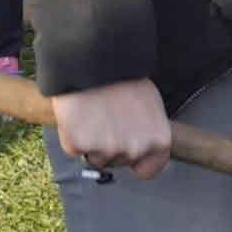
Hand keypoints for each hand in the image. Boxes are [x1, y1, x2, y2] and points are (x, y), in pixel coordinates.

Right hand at [53, 78, 173, 179]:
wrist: (96, 60)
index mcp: (158, 142)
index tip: (127, 145)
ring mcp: (105, 150)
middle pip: (118, 162)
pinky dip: (72, 135)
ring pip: (96, 158)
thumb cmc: (125, 79)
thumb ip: (148, 132)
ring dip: (92, 142)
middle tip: (107, 118)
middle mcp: (135, 150)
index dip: (136, 161)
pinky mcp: (78, 145)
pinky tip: (78, 115)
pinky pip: (73, 149)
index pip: (148, 171)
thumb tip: (142, 147)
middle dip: (111, 146)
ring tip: (93, 113)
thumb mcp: (150, 107)